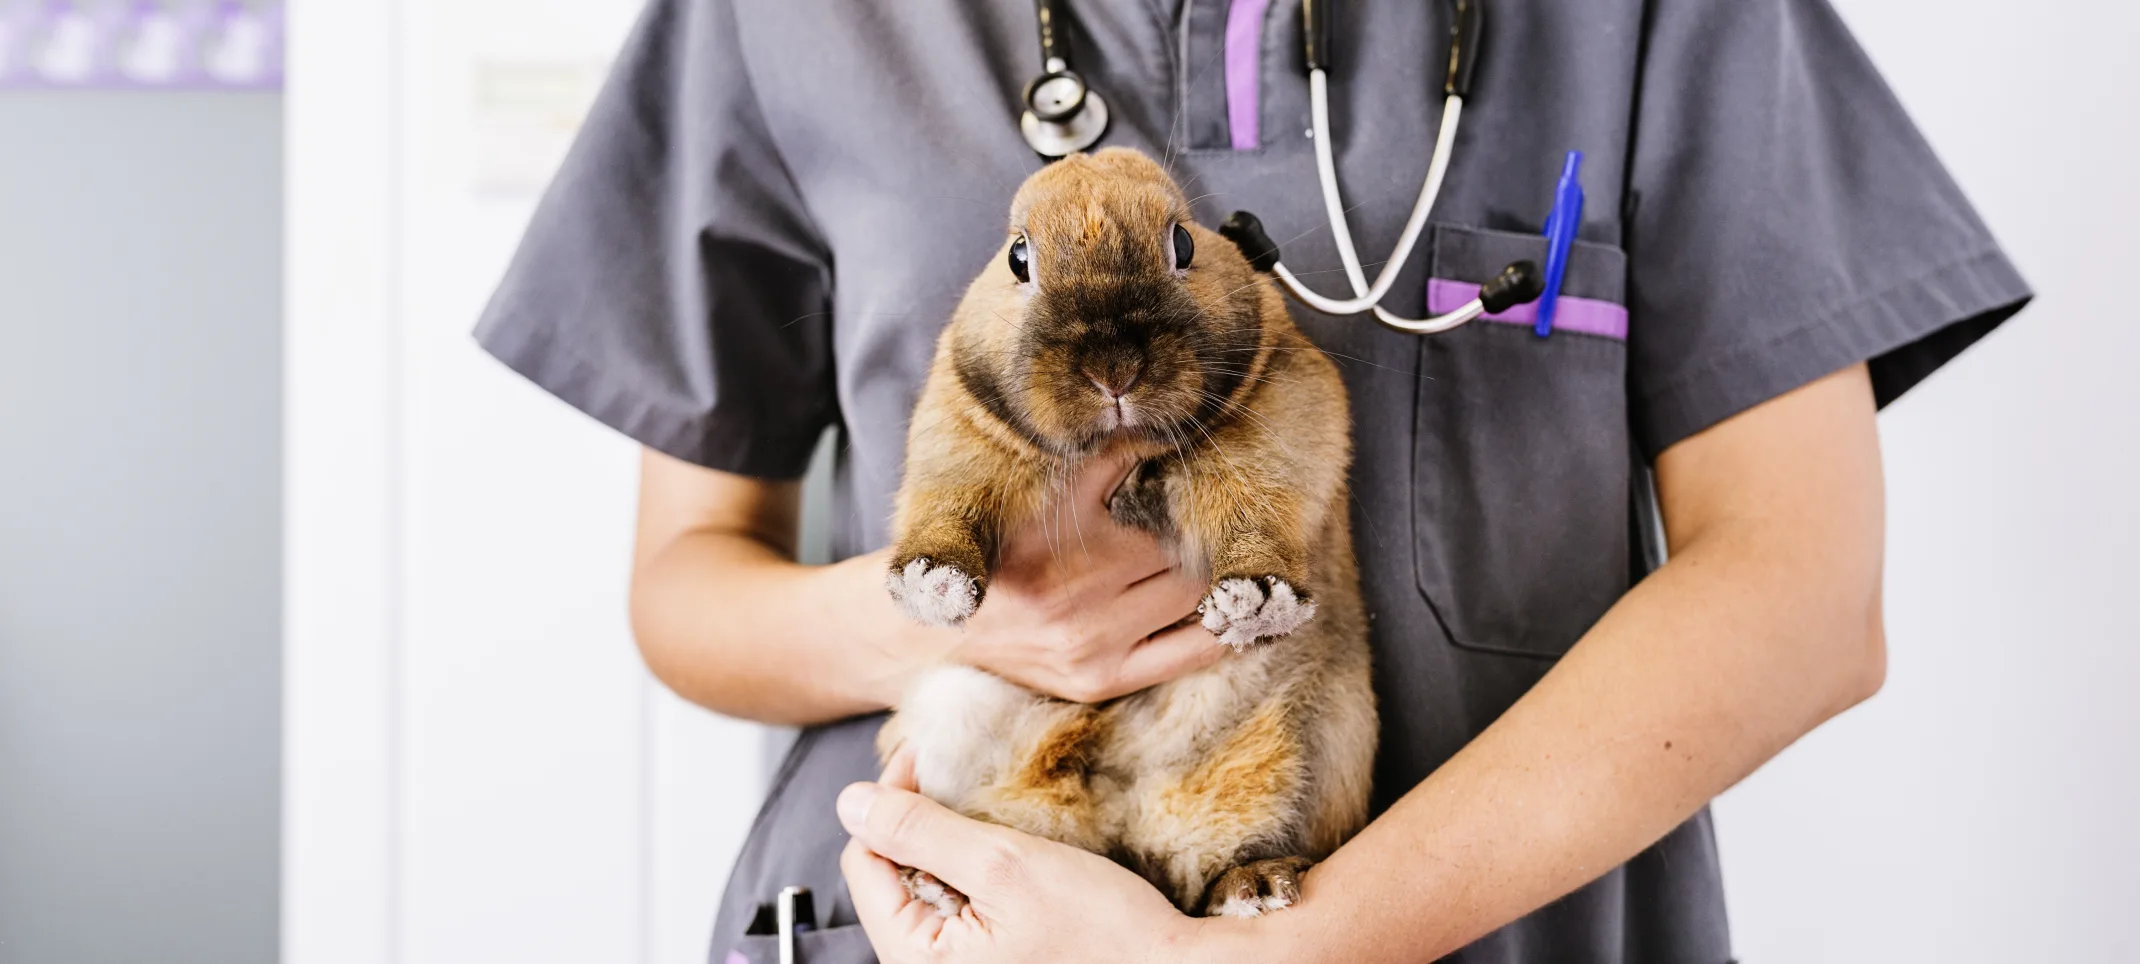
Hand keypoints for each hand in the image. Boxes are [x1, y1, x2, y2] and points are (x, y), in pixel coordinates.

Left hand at [839, 749, 1223, 963]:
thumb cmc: (1102, 934)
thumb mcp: (1003, 865)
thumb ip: (921, 832)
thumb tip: (849, 801)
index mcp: (915, 959)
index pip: (864, 859)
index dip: (888, 799)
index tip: (923, 756)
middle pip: (890, 872)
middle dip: (921, 820)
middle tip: (957, 778)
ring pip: (924, 884)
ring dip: (949, 842)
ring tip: (988, 816)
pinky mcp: (986, 960)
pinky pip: (956, 904)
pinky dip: (973, 869)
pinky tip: (1005, 853)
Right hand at [946, 450, 1219, 702]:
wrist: (943, 628)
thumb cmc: (1001, 551)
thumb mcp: (1046, 496)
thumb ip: (1105, 460)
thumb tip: (1159, 429)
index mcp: (1076, 548)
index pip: (1174, 527)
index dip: (1193, 515)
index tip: (1205, 507)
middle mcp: (1083, 605)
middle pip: (1189, 570)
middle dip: (1202, 553)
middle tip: (1211, 541)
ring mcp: (1092, 651)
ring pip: (1196, 610)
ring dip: (1211, 589)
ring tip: (1220, 573)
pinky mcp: (1098, 683)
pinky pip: (1186, 658)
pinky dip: (1215, 634)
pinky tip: (1226, 616)